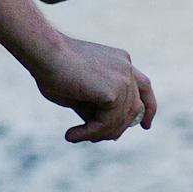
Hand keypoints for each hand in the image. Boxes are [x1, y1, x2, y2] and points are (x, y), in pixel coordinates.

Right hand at [33, 33, 155, 142]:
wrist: (44, 52)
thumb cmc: (53, 69)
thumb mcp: (80, 92)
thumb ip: (97, 108)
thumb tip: (109, 133)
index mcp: (121, 62)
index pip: (144, 87)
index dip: (147, 108)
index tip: (145, 125)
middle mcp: (126, 68)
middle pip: (134, 108)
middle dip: (117, 127)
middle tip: (94, 139)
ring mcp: (123, 79)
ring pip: (121, 120)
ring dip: (99, 133)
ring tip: (74, 136)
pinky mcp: (114, 92)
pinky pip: (107, 122)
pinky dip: (90, 132)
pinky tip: (72, 134)